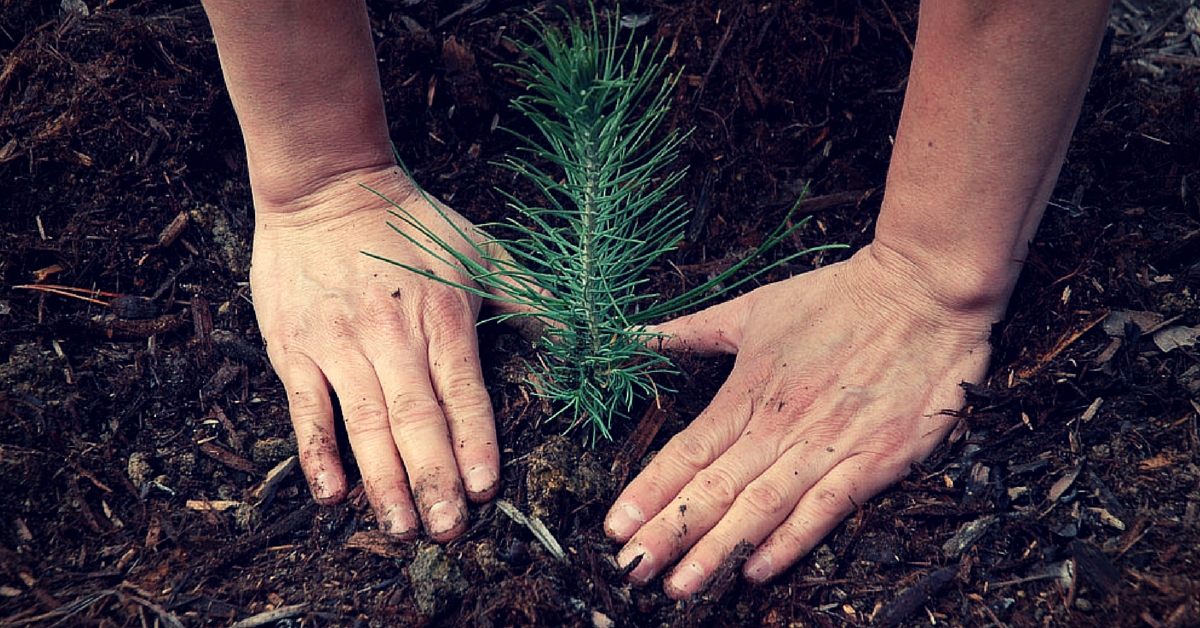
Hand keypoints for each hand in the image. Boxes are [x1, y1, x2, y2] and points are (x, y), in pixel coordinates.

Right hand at [250, 165, 505, 540]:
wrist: (325, 185)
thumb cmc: (411, 222)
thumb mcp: (480, 251)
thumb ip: (530, 298)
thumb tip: (587, 334)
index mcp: (442, 315)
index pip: (463, 392)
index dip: (474, 442)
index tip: (485, 490)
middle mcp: (391, 334)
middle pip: (416, 418)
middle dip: (434, 480)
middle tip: (448, 532)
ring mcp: (339, 343)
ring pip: (365, 424)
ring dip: (384, 480)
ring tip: (402, 528)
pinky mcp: (295, 347)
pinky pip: (306, 408)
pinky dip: (318, 453)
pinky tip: (333, 494)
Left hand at [604, 244, 997, 597]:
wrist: (923, 292)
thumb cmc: (837, 297)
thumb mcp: (754, 307)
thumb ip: (693, 331)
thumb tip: (637, 336)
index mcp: (747, 391)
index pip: (687, 452)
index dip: (649, 493)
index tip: (615, 527)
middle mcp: (780, 426)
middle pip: (714, 490)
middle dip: (669, 534)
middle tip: (633, 570)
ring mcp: (827, 446)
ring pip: (760, 508)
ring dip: (717, 551)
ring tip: (681, 586)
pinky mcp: (874, 461)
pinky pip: (824, 511)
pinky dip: (789, 543)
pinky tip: (756, 570)